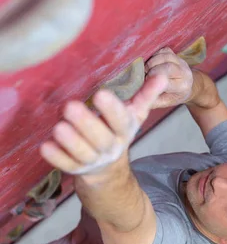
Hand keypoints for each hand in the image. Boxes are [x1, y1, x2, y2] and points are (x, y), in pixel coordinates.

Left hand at [40, 74, 167, 176]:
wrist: (109, 168)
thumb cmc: (118, 131)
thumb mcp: (135, 114)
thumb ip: (147, 95)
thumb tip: (164, 75)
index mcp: (125, 130)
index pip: (121, 121)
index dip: (112, 109)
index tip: (100, 94)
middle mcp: (111, 147)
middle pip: (101, 138)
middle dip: (87, 124)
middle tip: (71, 107)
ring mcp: (93, 160)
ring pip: (83, 153)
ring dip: (71, 141)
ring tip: (59, 127)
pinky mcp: (77, 168)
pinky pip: (66, 165)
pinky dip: (56, 158)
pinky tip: (45, 146)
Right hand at [145, 47, 193, 108]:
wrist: (187, 88)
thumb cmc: (172, 97)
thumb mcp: (162, 103)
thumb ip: (151, 99)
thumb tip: (137, 94)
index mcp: (181, 86)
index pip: (166, 79)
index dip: (152, 78)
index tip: (144, 82)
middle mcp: (184, 73)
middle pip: (167, 66)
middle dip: (151, 69)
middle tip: (144, 75)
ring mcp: (181, 62)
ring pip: (165, 56)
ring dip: (152, 61)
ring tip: (145, 69)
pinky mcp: (177, 55)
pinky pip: (164, 50)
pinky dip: (155, 55)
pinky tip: (150, 62)